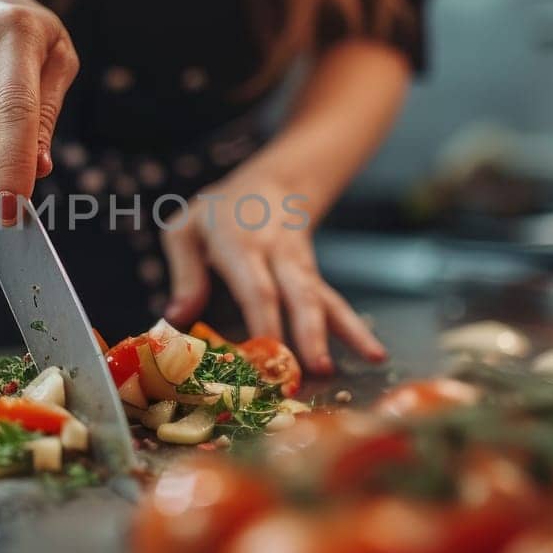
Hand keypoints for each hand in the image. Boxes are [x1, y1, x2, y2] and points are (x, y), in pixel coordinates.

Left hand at [158, 171, 386, 372]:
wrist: (271, 183)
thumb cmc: (218, 214)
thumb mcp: (187, 230)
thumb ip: (184, 274)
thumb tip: (175, 318)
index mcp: (240, 243)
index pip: (256, 286)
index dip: (264, 321)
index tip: (265, 358)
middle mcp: (277, 253)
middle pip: (299, 293)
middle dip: (310, 333)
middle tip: (318, 370)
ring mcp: (300, 265)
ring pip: (323, 298)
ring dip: (345, 331)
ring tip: (370, 359)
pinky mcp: (313, 277)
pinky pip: (334, 303)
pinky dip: (355, 329)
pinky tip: (376, 354)